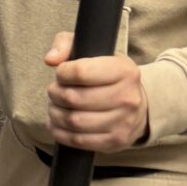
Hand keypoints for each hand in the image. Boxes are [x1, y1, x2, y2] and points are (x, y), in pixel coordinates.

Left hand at [44, 31, 148, 151]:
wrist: (136, 105)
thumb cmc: (106, 75)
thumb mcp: (91, 49)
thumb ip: (66, 44)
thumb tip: (50, 60)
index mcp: (124, 70)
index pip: (80, 72)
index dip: (62, 73)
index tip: (61, 74)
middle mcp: (127, 97)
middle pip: (74, 98)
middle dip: (55, 94)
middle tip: (54, 91)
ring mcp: (123, 122)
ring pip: (73, 121)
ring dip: (55, 113)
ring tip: (55, 107)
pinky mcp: (115, 141)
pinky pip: (78, 141)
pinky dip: (59, 133)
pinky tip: (56, 124)